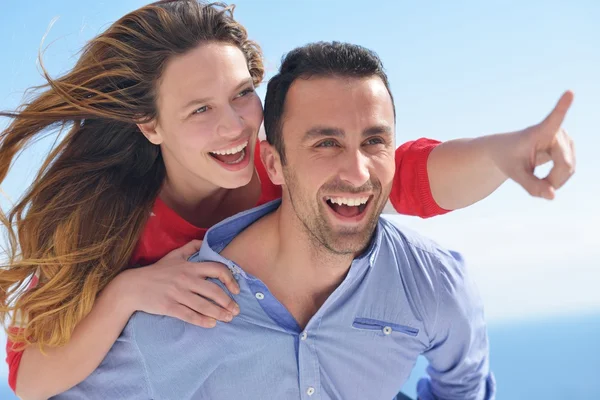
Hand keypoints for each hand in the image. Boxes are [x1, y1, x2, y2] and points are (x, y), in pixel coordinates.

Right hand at [115, 240, 239, 327]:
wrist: (132, 286)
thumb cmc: (155, 271)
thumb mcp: (173, 255)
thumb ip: (190, 247)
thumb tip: (204, 241)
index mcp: (189, 266)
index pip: (216, 269)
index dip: (230, 279)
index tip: (236, 289)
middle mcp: (185, 279)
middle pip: (213, 291)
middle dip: (228, 302)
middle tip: (236, 310)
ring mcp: (177, 293)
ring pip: (203, 305)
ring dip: (219, 313)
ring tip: (228, 318)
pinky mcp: (169, 306)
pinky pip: (189, 314)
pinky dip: (202, 320)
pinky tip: (211, 324)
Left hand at [489, 90, 574, 198]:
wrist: (505, 151)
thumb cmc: (507, 158)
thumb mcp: (514, 173)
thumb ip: (531, 186)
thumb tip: (552, 196)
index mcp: (539, 131)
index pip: (554, 118)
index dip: (563, 107)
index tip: (569, 92)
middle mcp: (556, 131)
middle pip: (565, 164)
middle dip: (552, 181)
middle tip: (536, 188)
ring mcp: (565, 139)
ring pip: (569, 169)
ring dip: (554, 181)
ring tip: (537, 181)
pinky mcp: (568, 147)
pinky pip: (569, 170)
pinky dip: (557, 180)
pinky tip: (545, 179)